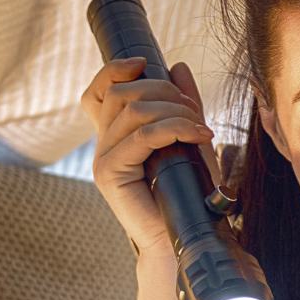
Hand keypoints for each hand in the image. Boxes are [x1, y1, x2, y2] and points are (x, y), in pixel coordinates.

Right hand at [79, 57, 220, 257]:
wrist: (186, 236)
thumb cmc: (190, 191)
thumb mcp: (189, 138)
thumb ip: (182, 104)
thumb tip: (177, 67)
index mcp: (116, 134)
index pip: (99, 92)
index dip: (115, 70)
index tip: (146, 63)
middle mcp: (104, 144)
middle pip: (122, 93)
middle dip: (164, 91)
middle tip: (195, 113)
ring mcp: (103, 158)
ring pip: (134, 111)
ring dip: (175, 111)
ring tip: (200, 129)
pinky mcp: (110, 173)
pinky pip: (142, 136)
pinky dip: (175, 128)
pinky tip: (199, 135)